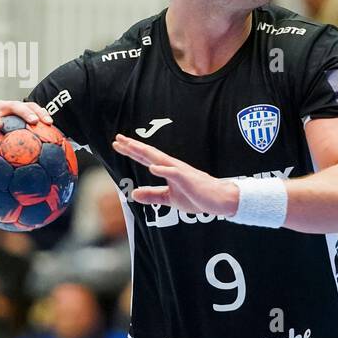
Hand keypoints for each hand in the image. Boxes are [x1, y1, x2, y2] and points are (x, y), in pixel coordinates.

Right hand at [0, 99, 55, 164]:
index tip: (49, 122)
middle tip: (32, 121)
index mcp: (14, 112)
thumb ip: (30, 145)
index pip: (30, 108)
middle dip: (24, 112)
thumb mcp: (14, 140)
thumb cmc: (0, 139)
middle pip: (14, 106)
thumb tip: (52, 159)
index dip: (40, 112)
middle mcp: (1, 109)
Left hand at [112, 134, 238, 215]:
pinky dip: (164, 170)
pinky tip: (153, 167)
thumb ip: (152, 195)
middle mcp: (172, 167)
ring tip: (131, 146)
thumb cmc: (198, 197)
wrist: (220, 200)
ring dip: (145, 152)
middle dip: (133, 146)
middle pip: (150, 154)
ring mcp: (180, 172)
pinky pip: (175, 173)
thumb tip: (133, 194)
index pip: (146, 158)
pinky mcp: (188, 179)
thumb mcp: (170, 199)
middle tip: (118, 138)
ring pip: (159, 159)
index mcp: (168, 170)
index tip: (118, 144)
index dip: (132, 151)